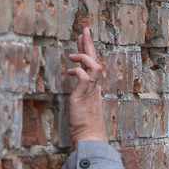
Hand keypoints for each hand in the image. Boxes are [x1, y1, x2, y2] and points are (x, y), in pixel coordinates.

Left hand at [66, 27, 107, 146]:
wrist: (91, 138)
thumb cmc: (88, 127)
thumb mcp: (88, 108)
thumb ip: (91, 97)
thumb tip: (97, 89)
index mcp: (95, 89)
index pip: (93, 66)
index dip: (88, 52)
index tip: (84, 41)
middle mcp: (95, 88)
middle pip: (95, 61)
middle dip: (88, 45)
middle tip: (84, 30)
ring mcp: (92, 91)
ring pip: (94, 66)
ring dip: (84, 56)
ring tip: (73, 55)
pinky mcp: (85, 96)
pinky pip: (85, 77)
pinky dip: (78, 70)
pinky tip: (70, 70)